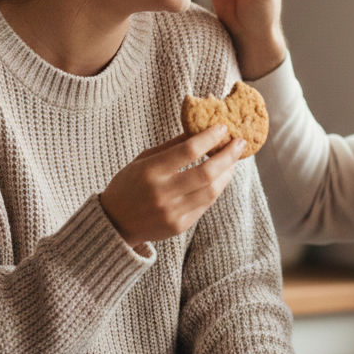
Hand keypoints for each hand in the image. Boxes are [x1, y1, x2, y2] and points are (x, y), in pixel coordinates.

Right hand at [100, 125, 244, 247]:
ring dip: (227, 173)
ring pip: (211, 191)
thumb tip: (202, 130)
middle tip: (239, 143)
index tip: (223, 127)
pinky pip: (205, 205)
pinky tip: (221, 177)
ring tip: (233, 160)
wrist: (114, 223)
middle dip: (227, 156)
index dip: (209, 138)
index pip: (188, 151)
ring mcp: (172, 212)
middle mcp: (162, 193)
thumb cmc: (129, 184)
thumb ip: (172, 146)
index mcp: (151, 171)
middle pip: (206, 173)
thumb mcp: (144, 160)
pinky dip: (216, 188)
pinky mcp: (179, 226)